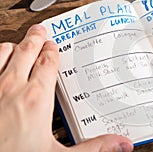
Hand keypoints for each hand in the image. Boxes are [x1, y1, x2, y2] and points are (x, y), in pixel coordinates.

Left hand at [0, 25, 132, 151]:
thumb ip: (93, 147)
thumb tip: (121, 144)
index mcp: (36, 99)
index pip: (47, 64)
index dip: (51, 52)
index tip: (53, 44)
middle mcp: (11, 87)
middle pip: (25, 52)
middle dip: (34, 39)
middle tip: (40, 30)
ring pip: (2, 53)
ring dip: (13, 47)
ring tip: (19, 44)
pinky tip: (0, 62)